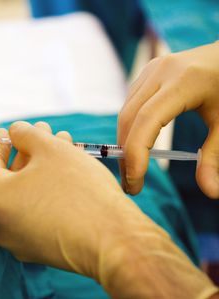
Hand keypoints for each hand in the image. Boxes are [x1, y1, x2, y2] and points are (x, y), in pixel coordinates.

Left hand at [0, 121, 217, 298]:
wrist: (113, 241)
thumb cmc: (77, 189)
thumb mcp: (50, 149)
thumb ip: (25, 134)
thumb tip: (14, 131)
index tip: (6, 130)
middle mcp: (0, 224)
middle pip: (10, 178)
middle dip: (28, 151)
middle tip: (41, 132)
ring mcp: (19, 240)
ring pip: (25, 194)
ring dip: (40, 167)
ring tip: (61, 143)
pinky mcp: (40, 249)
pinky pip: (36, 212)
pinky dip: (45, 189)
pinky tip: (65, 170)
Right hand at [118, 42, 218, 197]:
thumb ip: (215, 156)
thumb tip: (211, 192)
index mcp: (184, 80)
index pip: (147, 119)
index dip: (136, 151)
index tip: (135, 181)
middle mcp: (161, 71)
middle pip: (130, 117)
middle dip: (126, 154)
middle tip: (131, 185)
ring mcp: (150, 70)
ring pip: (125, 112)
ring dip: (124, 143)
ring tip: (132, 171)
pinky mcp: (146, 75)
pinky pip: (129, 105)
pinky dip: (129, 129)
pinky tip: (136, 147)